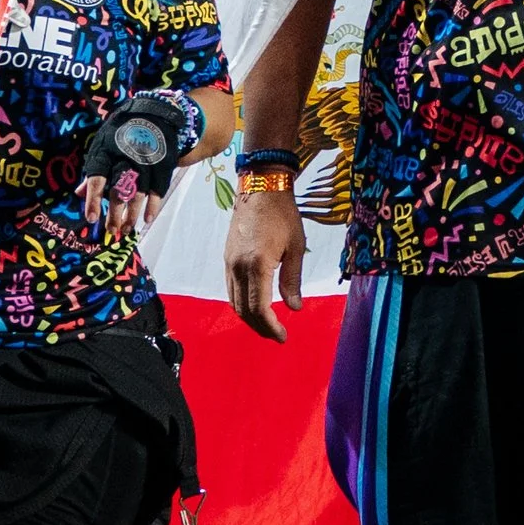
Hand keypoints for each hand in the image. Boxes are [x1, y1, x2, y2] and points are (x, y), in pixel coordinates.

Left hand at [79, 90, 200, 242]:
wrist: (155, 113)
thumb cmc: (122, 132)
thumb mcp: (103, 144)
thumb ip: (93, 169)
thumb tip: (78, 194)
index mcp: (107, 152)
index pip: (97, 179)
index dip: (93, 200)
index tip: (91, 219)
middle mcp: (126, 158)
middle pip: (119, 191)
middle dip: (114, 214)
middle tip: (111, 231)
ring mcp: (146, 162)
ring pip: (139, 194)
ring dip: (132, 215)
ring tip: (126, 229)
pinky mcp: (162, 165)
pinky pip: (158, 190)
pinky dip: (153, 206)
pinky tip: (147, 219)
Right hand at [226, 183, 306, 338]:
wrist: (260, 187)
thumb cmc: (283, 215)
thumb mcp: (296, 247)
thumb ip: (293, 280)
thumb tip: (294, 308)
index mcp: (257, 265)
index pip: (259, 308)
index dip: (270, 327)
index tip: (282, 336)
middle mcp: (238, 267)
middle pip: (244, 310)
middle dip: (260, 327)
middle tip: (277, 335)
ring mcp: (229, 263)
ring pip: (234, 301)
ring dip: (249, 318)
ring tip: (267, 325)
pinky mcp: (226, 258)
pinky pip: (231, 289)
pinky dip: (241, 304)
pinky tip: (254, 306)